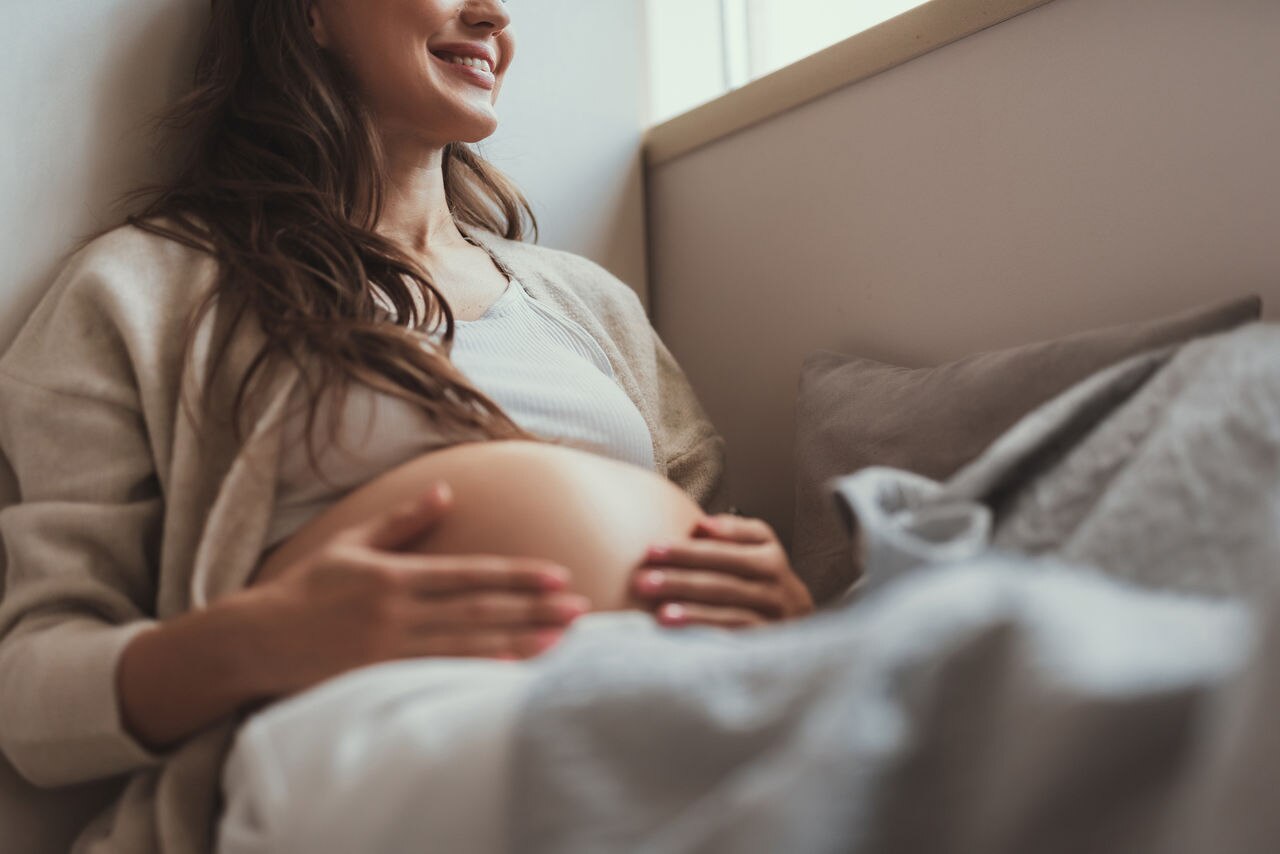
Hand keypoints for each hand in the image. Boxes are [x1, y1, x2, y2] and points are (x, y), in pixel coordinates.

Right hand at [245, 483, 588, 697]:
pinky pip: (441, 676)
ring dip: (521, 642)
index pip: (470, 574)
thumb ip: (402, 522)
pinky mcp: (382, 679)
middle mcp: (398, 612)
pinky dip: (480, 674)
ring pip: (469, 645)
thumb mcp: (352, 544)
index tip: (557, 575)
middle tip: (580, 610)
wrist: (256, 641)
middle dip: (534, 609)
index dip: (517, 575)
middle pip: (480, 610)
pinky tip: (513, 672)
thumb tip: (446, 492)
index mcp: (396, 576)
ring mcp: (391, 649)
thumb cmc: (306, 589)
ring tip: (562, 641)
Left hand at [629, 513, 813, 628]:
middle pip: (724, 578)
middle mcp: (779, 585)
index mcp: (771, 556)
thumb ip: (732, 534)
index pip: (725, 550)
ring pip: (731, 608)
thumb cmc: (763, 584)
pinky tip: (682, 635)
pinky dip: (709, 632)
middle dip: (681, 577)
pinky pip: (738, 635)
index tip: (652, 549)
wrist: (805, 631)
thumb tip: (701, 525)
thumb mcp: (757, 551)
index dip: (689, 549)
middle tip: (643, 580)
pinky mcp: (771, 643)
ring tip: (660, 613)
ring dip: (693, 610)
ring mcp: (778, 616)